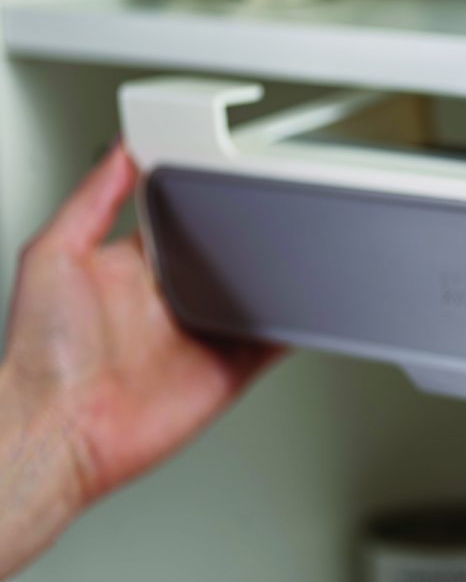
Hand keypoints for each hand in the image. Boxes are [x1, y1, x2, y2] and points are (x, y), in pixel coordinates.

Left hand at [0, 142, 280, 577]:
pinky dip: (294, 328)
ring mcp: (201, 336)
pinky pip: (272, 344)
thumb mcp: (51, 255)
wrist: (60, 430)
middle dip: (250, 238)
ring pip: (255, 297)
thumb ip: (91, 200)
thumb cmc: (41, 357)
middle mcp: (168, 302)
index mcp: (129, 270)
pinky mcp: (228, 370)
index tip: (227, 175)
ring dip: (277, 281)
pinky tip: (307, 306)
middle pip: (225, 257)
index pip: (180, 222)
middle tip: (276, 212)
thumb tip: (120, 151)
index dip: (203, 200)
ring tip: (302, 252)